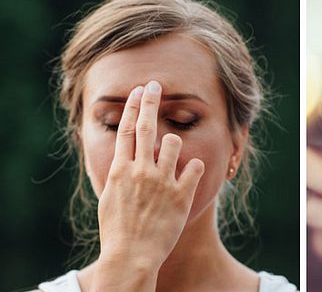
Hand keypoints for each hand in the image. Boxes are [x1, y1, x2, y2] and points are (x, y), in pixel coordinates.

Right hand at [96, 81, 204, 272]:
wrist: (131, 255)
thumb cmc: (117, 229)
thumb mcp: (110, 196)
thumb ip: (120, 172)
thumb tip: (125, 156)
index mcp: (120, 170)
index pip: (127, 130)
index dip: (133, 107)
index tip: (138, 91)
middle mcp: (141, 170)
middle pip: (147, 126)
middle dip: (151, 101)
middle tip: (156, 84)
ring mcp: (162, 181)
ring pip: (173, 142)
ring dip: (174, 143)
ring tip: (171, 157)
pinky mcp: (181, 194)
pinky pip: (194, 166)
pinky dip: (194, 166)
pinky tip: (190, 173)